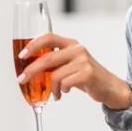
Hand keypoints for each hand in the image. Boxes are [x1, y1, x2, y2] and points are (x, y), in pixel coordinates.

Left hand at [16, 33, 131, 109]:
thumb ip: (54, 63)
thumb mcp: (70, 65)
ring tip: (55, 93)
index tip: (22, 55)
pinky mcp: (87, 73)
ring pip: (55, 75)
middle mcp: (77, 49)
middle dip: (31, 70)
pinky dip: (60, 91)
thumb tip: (29, 68)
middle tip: (22, 80)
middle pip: (47, 58)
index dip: (33, 44)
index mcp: (71, 44)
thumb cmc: (87, 76)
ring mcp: (83, 61)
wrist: (109, 87)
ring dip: (51, 88)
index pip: (49, 37)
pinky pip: (64, 83)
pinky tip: (65, 92)